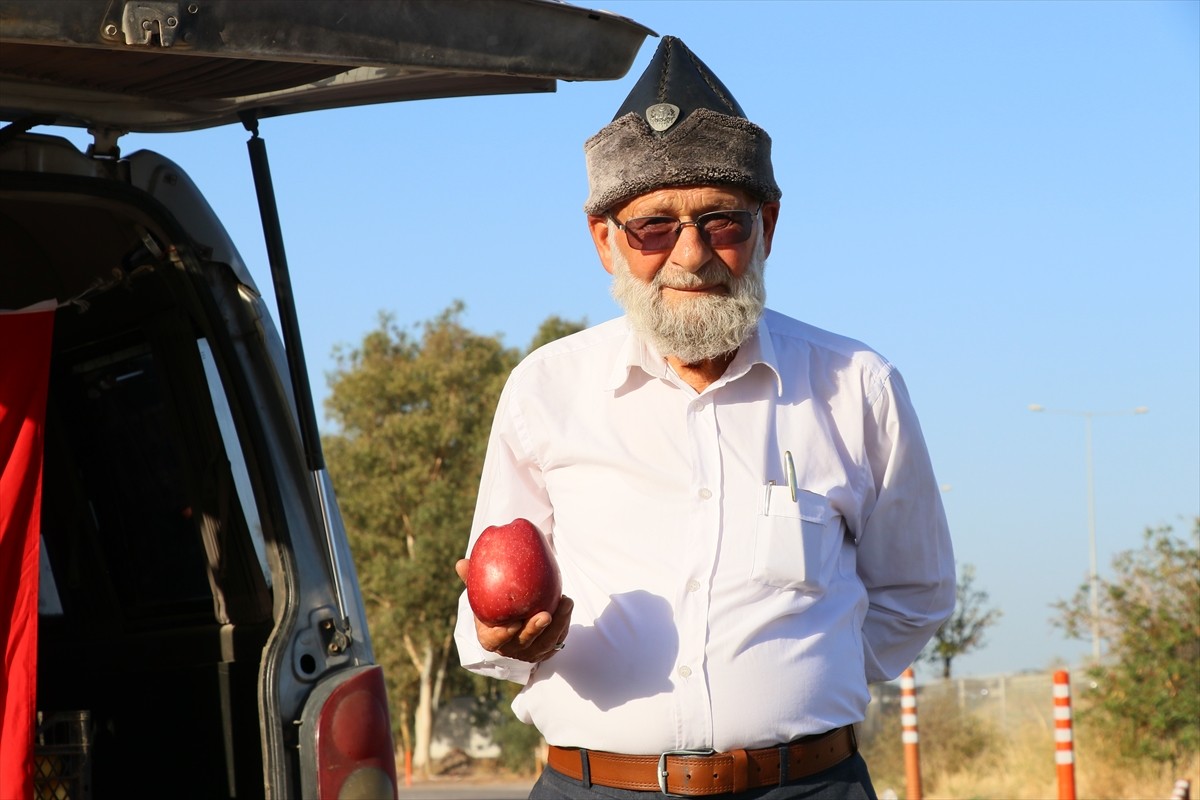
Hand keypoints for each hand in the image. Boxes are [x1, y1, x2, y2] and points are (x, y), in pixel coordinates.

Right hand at [455, 558, 572, 662]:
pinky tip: (567, 605)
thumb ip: (473, 580)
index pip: (495, 641)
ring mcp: (530, 652)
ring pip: (546, 643)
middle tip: (545, 615)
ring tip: (565, 603)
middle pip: (524, 643)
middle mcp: (511, 649)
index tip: (513, 623)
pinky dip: (564, 624)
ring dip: (558, 624)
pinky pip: (558, 639)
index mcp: (491, 638)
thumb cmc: (494, 606)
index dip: (504, 635)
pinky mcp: (546, 650)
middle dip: (535, 630)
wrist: (512, 620)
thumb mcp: (482, 595)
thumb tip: (461, 563)